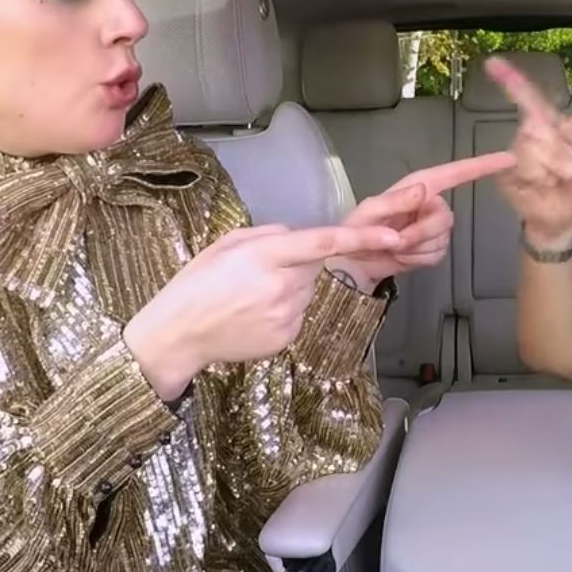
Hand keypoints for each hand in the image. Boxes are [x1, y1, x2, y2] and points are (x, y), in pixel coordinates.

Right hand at [124, 223, 402, 399]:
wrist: (177, 336)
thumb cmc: (195, 285)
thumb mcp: (226, 244)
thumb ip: (269, 235)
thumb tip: (297, 236)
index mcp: (265, 255)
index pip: (324, 241)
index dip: (362, 237)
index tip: (394, 234)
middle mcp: (282, 285)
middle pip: (317, 266)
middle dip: (301, 264)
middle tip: (262, 273)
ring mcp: (287, 315)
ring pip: (309, 291)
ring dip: (293, 288)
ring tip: (252, 297)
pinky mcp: (288, 337)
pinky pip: (299, 314)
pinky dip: (285, 310)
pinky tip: (254, 316)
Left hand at [326, 152, 516, 289]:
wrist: (350, 264)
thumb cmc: (352, 231)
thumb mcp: (368, 213)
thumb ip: (395, 202)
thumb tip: (425, 191)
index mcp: (417, 187)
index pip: (456, 173)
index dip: (482, 166)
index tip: (510, 159)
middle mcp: (429, 203)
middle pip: (445, 219)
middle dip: (420, 235)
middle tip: (396, 241)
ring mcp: (432, 227)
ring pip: (442, 239)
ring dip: (416, 250)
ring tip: (394, 249)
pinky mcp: (432, 248)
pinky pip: (438, 255)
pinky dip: (418, 261)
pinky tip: (403, 258)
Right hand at [486, 56, 571, 246]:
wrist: (564, 218)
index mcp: (549, 124)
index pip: (529, 97)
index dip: (511, 80)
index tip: (493, 63)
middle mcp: (528, 135)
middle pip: (535, 125)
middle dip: (559, 149)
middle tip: (571, 169)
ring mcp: (515, 153)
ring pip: (530, 147)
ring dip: (553, 166)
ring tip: (558, 179)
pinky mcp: (505, 173)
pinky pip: (522, 167)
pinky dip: (539, 178)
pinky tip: (543, 186)